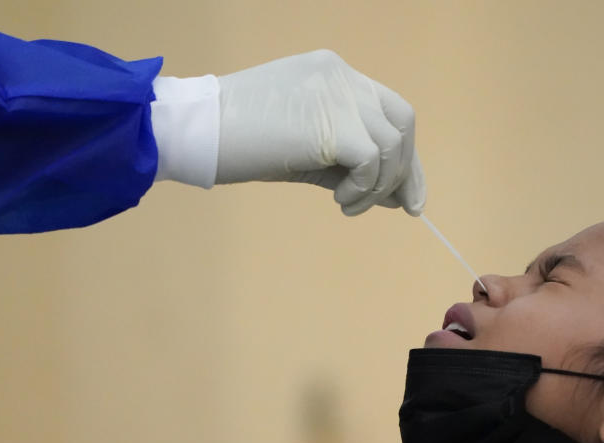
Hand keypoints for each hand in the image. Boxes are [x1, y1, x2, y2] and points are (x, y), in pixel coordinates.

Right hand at [216, 50, 424, 215]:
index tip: (406, 194)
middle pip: (402, 121)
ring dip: (379, 185)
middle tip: (401, 207)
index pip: (388, 111)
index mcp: (333, 74)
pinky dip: (364, 189)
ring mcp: (338, 95)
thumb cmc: (241, 143)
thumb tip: (396, 197)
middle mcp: (341, 76)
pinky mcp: (333, 123)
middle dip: (406, 169)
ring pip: (393, 144)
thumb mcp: (306, 151)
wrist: (197, 130)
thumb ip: (351, 166)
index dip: (404, 154)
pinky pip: (373, 161)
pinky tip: (339, 200)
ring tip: (348, 204)